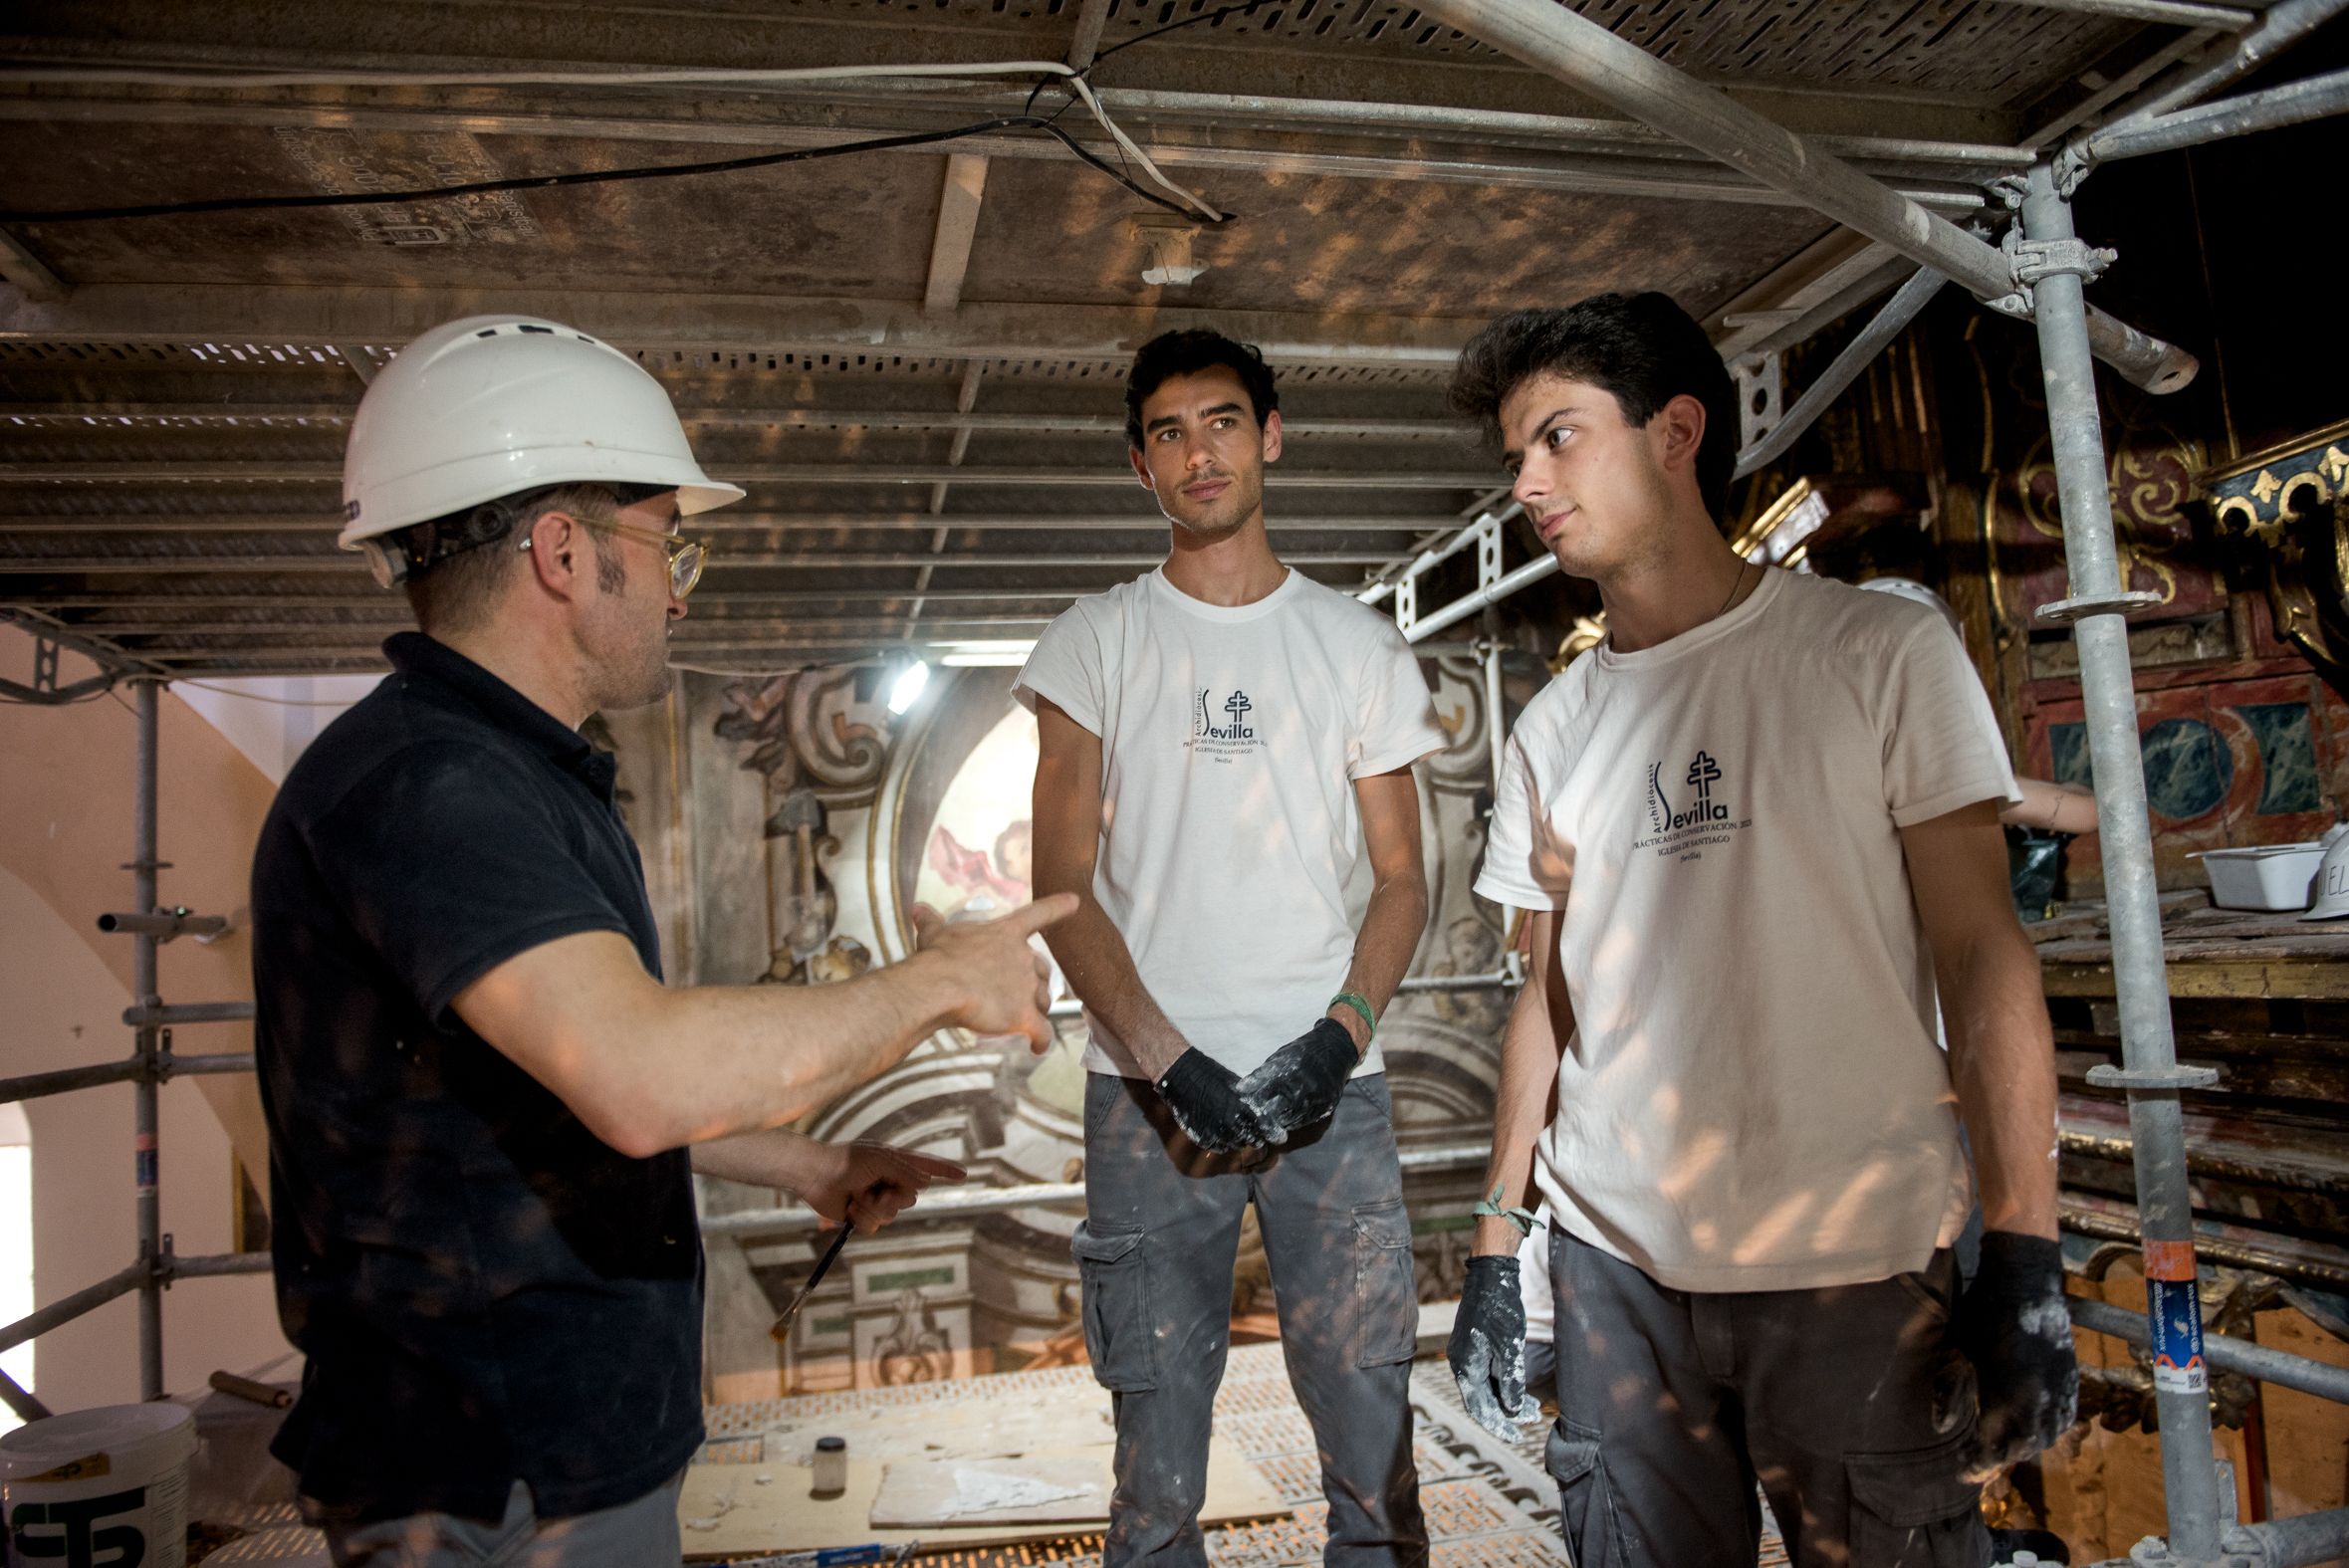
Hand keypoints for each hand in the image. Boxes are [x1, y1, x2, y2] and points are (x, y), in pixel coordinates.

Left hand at [802, 1140, 968, 1235]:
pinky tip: (850, 1207)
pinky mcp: (861, 1215)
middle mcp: (888, 1180)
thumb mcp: (881, 1160)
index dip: (945, 1171)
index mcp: (895, 1162)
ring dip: (873, 1208)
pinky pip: (874, 1226)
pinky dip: (861, 1219)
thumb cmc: (847, 1161)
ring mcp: (875, 1198)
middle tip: (876, 1190)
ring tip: (857, 1197)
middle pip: (910, 1198)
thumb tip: (925, 1184)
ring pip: (892, 1215)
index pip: (926, 1166)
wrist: (815, 1175)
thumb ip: (906, 1172)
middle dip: (894, 1198)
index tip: (964, 1174)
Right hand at [917, 893, 1076, 1052]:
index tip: (1075, 901)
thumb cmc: (936, 958)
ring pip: (1043, 1000)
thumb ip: (931, 921)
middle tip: (1014, 993)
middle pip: (1042, 970)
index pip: (1038, 914)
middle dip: (1034, 982)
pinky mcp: (1024, 1016)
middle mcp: (1023, 957)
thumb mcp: (934, 934)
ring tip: (1014, 1019)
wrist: (938, 987)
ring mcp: (1027, 988)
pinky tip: (1036, 1047)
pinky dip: (1042, 1040)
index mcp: (1006, 933)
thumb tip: (918, 909)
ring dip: (1035, 1010)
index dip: (1058, 906)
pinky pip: (1042, 1032)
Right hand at [1153, 1048, 1265, 1152]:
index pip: (1266, 1130)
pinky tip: (1221, 1131)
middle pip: (1252, 1141)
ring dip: (1238, 1139)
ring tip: (1234, 1127)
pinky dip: (1222, 1142)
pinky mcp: (1203, 1139)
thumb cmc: (1213, 1077)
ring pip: (1235, 1146)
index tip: (1279, 1136)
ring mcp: (1216, 1135)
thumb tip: (1270, 1114)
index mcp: (1244, 1110)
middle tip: (1254, 1130)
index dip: (1273, 1134)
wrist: (1184, 1078)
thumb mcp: (1239, 1087)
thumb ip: (1253, 1103)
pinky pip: (1219, 1147)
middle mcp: (1231, 1126)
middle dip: (1255, 1136)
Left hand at [1234, 1018, 1357, 1143]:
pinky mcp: (1326, 1107)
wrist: (1336, 1050)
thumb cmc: (1303, 1052)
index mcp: (1287, 1075)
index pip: (1264, 1098)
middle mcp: (1302, 1088)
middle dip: (1266, 1120)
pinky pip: (1306, 1121)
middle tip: (1259, 1124)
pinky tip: (1289, 1118)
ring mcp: (1315, 1099)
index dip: (1254, 1107)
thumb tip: (1241, 1089)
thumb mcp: (1280, 1058)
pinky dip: (1294, 1122)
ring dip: (1279, 1123)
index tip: (1247, 1113)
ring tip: (1272, 1122)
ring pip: (1291, 1121)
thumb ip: (1261, 1075)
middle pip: (1277, 1113)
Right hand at [1449, 1254, 1539, 1440]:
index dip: (1498, 1425)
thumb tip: (1513, 1408)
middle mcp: (1462, 1363)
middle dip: (1507, 1414)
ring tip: (1534, 1408)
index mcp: (1464, 1366)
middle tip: (1532, 1421)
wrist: (1491, 1274)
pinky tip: (1523, 1390)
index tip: (1518, 1437)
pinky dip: (1505, 1384)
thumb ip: (1510, 1379)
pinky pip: (1488, 1375)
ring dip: (1509, 1400)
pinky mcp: (1476, 1346)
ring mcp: (1468, 1354)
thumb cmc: (1499, 1309)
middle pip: (1483, 1401)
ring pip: (1487, 1388)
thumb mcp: (1509, 1346)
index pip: (1479, 1408)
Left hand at [1939, 1232, 2078, 1480]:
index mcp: (2009, 1391)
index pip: (1997, 1446)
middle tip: (1980, 1461)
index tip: (1964, 1472)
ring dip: (2027, 1446)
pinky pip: (2067, 1417)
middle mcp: (2040, 1396)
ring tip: (2004, 1447)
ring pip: (2049, 1435)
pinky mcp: (2072, 1376)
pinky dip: (2052, 1430)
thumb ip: (1948, 1388)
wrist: (2026, 1277)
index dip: (1980, 1464)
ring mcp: (2061, 1387)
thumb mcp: (1957, 1346)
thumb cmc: (1982, 1309)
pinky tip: (2037, 1430)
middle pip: (2024, 1446)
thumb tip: (1940, 1427)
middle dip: (2001, 1457)